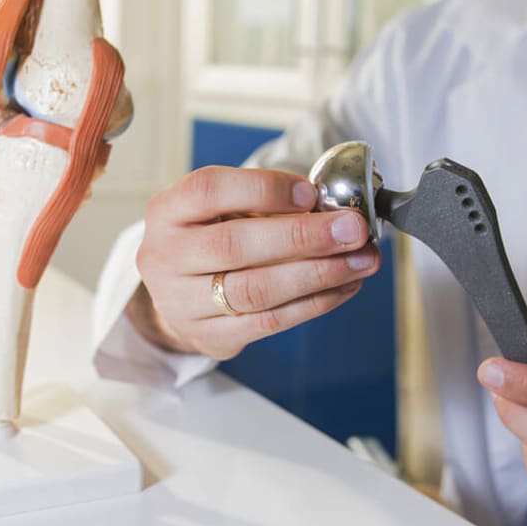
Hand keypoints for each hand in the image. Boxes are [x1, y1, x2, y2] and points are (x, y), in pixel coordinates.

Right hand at [133, 166, 379, 359]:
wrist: (176, 295)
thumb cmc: (210, 239)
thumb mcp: (222, 209)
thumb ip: (266, 203)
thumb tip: (332, 210)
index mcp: (167, 211)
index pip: (209, 190)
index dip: (263, 189)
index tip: (311, 194)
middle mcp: (165, 256)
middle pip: (234, 246)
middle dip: (303, 237)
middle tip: (352, 230)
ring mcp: (181, 302)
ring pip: (255, 290)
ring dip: (318, 274)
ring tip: (361, 260)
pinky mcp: (209, 336)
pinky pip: (269, 322)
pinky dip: (314, 303)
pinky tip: (344, 286)